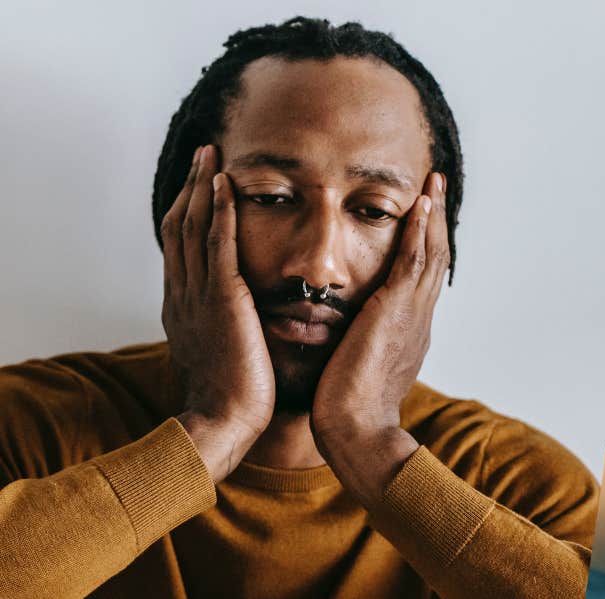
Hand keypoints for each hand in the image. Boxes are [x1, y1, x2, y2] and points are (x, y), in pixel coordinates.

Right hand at [162, 145, 274, 482]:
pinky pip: (216, 244)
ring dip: (202, 186)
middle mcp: (183, 295)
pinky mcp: (221, 299)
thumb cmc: (237, 398)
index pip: (182, 248)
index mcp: (184, 308)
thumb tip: (252, 317)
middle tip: (202, 153)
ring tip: (211, 154)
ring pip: (192, 227)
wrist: (226, 422)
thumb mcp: (228, 353)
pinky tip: (226, 184)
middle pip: (179, 227)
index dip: (190, 212)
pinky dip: (219, 210)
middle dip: (191, 187)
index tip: (202, 184)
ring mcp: (197, 296)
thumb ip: (233, 327)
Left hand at [309, 172, 447, 506]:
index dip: (424, 245)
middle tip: (437, 186)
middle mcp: (418, 318)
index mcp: (408, 331)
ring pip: (430, 252)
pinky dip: (419, 231)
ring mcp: (412, 314)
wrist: (357, 432)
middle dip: (435, 220)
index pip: (420, 278)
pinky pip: (413, 261)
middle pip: (434, 258)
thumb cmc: (347, 412)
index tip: (422, 218)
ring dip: (432, 214)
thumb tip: (342, 339)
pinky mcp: (396, 311)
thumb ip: (356, 347)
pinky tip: (419, 205)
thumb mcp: (357, 370)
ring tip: (433, 183)